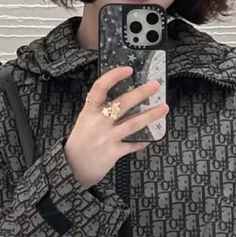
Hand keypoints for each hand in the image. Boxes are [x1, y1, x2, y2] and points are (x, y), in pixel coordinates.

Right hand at [63, 64, 169, 189]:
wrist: (72, 167)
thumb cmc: (79, 141)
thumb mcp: (84, 120)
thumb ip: (98, 110)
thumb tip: (121, 98)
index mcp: (89, 111)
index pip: (100, 87)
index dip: (114, 76)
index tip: (128, 70)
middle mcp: (98, 122)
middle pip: (122, 103)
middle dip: (141, 93)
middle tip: (155, 85)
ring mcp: (107, 137)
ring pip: (133, 123)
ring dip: (151, 115)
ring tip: (164, 108)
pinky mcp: (114, 152)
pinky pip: (133, 145)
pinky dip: (143, 141)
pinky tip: (151, 137)